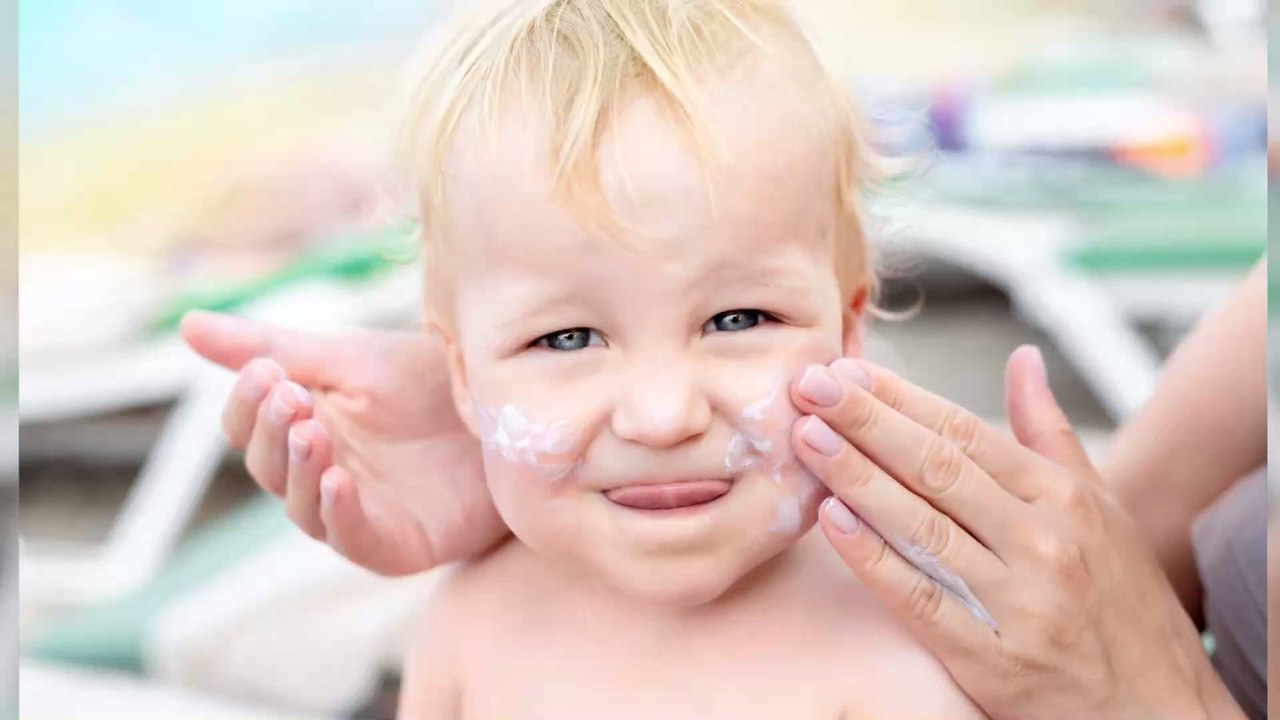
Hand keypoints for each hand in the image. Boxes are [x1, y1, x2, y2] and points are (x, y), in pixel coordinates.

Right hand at [181, 310, 503, 574]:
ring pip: (302, 507)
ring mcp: (357, 514)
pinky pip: (353, 540)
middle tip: (291, 397)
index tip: (266, 370)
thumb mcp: (354, 357)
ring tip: (312, 432)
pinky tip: (340, 480)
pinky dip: (339, 513)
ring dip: (301, 471)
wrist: (513, 411)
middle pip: (268, 466)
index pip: (247, 425)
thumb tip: (184, 325)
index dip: (248, 402)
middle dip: (273, 432)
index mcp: (304, 426)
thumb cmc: (432, 382)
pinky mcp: (396, 544)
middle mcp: (322, 474)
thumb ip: (275, 346)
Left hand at [788, 347, 1243, 719]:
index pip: (964, 433)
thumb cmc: (1123, 603)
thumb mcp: (1100, 508)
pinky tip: (832, 520)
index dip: (901, 398)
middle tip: (811, 384)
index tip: (849, 368)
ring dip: (858, 477)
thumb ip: (1049, 433)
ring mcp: (1020, 599)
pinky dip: (874, 557)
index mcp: (1063, 496)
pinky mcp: (996, 658)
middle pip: (937, 467)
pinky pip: (922, 599)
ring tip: (808, 438)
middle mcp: (1043, 538)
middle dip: (867, 421)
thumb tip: (1022, 360)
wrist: (1160, 710)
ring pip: (923, 525)